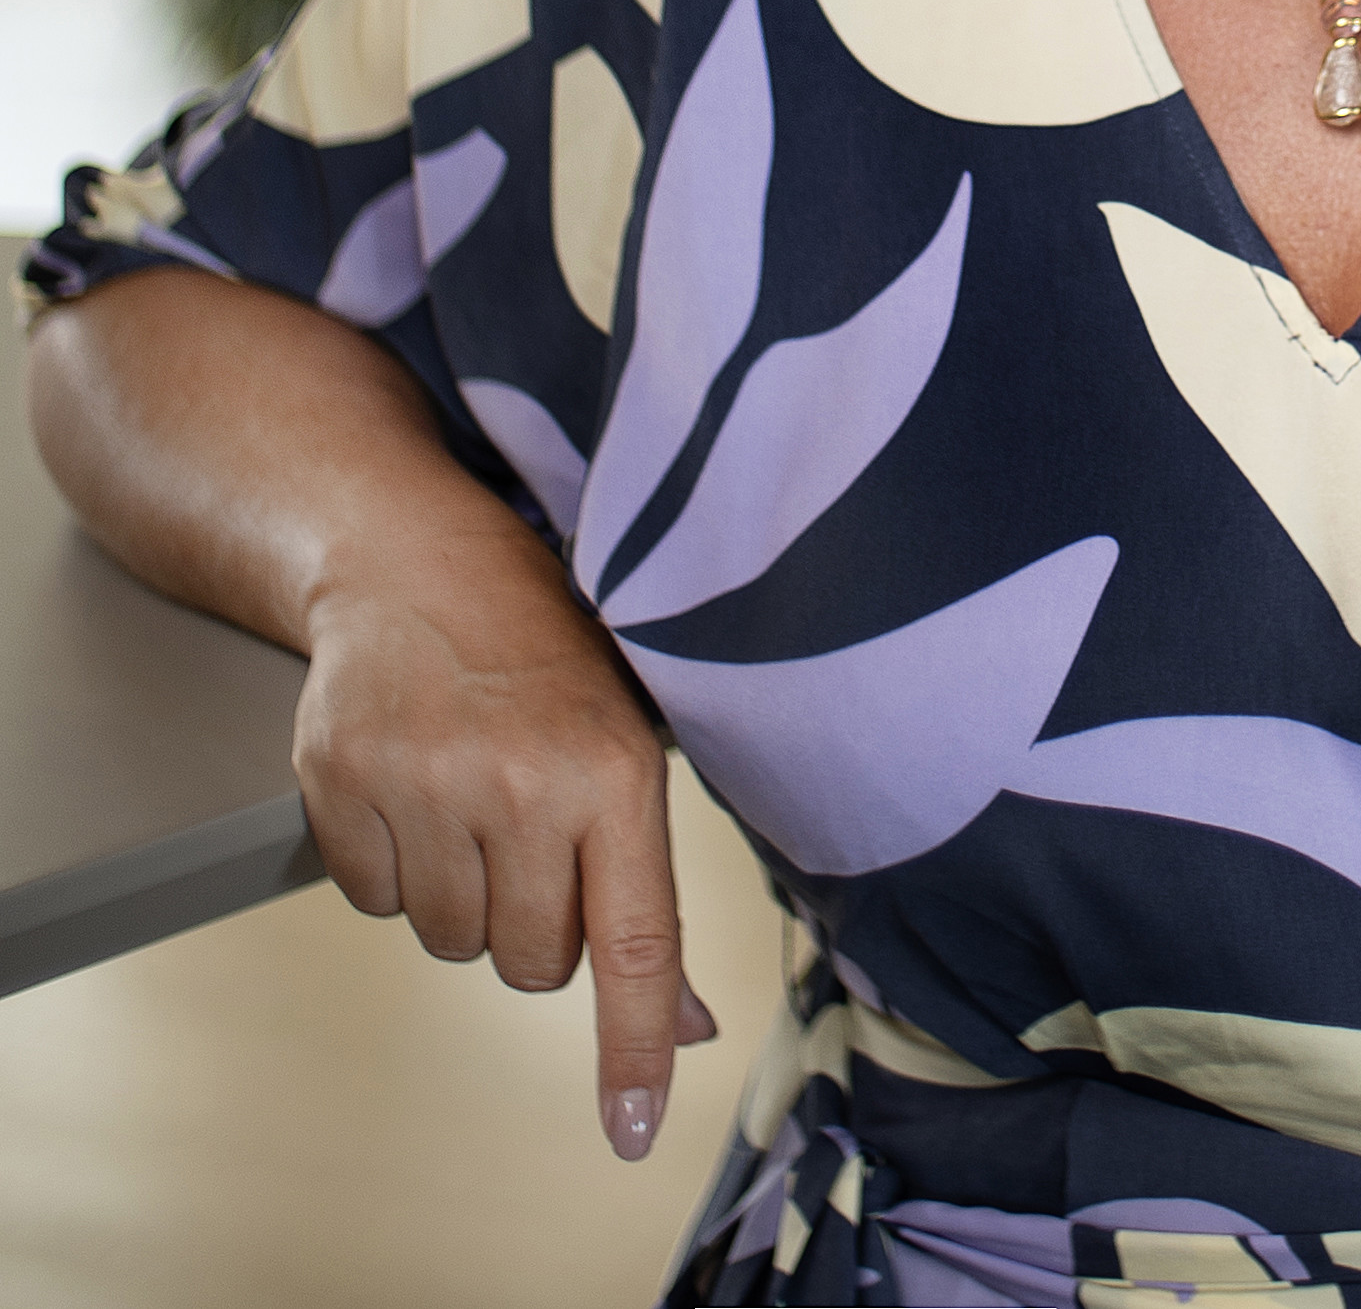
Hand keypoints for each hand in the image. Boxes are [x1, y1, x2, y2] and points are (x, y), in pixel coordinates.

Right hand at [292, 523, 717, 1158]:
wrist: (411, 559)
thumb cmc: (543, 651)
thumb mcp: (628, 737)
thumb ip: (651, 884)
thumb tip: (691, 1023)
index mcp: (614, 767)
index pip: (634, 941)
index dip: (636, 1045)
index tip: (634, 1130)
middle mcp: (520, 783)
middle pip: (532, 963)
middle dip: (535, 921)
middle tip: (531, 825)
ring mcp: (422, 784)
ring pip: (452, 944)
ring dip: (464, 897)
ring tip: (471, 795)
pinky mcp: (339, 784)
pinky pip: (374, 905)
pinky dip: (393, 868)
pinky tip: (412, 786)